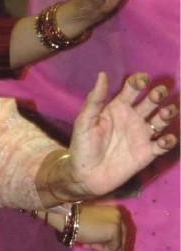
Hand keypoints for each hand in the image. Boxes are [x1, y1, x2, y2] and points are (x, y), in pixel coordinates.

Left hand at [68, 72, 176, 197]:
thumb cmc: (82, 147)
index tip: (143, 81)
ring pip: (162, 119)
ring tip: (166, 112)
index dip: (139, 81)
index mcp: (118, 107)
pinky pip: (163, 144)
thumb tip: (102, 74)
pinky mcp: (147, 152)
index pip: (133, 88)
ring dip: (168, 113)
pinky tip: (165, 140)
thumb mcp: (84, 122)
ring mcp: (142, 134)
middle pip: (152, 100)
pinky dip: (169, 140)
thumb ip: (94, 100)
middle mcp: (133, 117)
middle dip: (158, 94)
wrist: (85, 176)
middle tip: (158, 94)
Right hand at [77, 203, 127, 250]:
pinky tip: (89, 244)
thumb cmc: (76, 223)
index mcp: (113, 211)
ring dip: (104, 249)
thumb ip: (103, 237)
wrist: (69, 219)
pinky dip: (102, 249)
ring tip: (90, 247)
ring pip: (116, 243)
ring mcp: (118, 222)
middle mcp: (119, 215)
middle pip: (122, 237)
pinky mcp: (115, 230)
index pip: (120, 230)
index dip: (117, 243)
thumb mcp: (93, 229)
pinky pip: (112, 247)